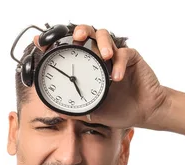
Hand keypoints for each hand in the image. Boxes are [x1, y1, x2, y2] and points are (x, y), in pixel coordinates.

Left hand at [35, 24, 169, 128]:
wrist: (144, 113)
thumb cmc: (120, 110)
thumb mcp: (93, 112)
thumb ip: (75, 110)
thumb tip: (54, 110)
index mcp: (88, 67)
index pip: (70, 50)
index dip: (56, 43)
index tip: (41, 42)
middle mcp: (100, 58)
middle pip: (87, 34)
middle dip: (80, 31)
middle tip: (75, 38)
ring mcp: (115, 56)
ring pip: (105, 36)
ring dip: (102, 42)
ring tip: (103, 56)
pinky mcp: (131, 59)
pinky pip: (124, 54)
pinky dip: (118, 63)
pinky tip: (116, 77)